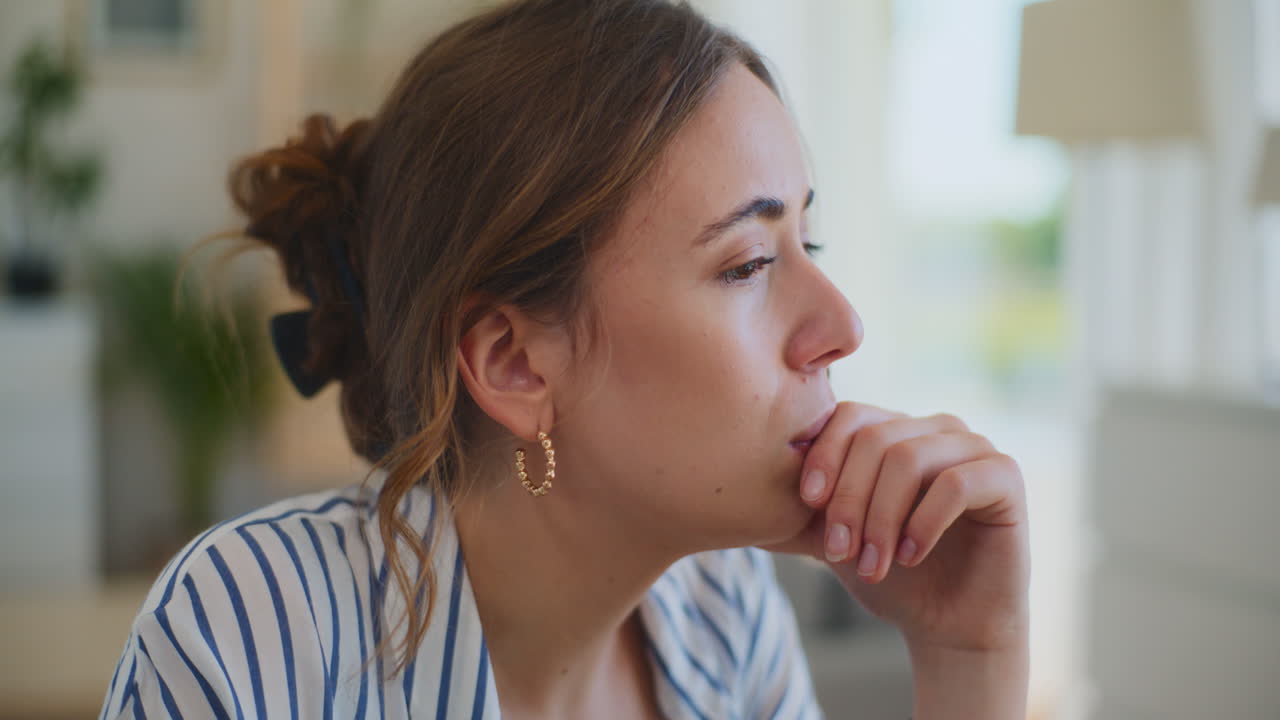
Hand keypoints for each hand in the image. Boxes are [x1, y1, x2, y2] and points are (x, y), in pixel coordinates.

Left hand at [761, 401, 1029, 652]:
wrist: (949, 625)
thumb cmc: (889, 577)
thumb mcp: (831, 538)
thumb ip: (799, 507)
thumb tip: (732, 485)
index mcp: (893, 430)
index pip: (848, 415)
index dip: (823, 454)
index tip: (807, 502)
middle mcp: (933, 428)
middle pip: (875, 438)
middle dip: (849, 500)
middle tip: (839, 552)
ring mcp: (973, 446)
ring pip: (910, 459)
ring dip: (881, 518)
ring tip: (872, 564)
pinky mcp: (1005, 475)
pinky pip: (956, 482)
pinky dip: (923, 523)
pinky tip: (910, 557)